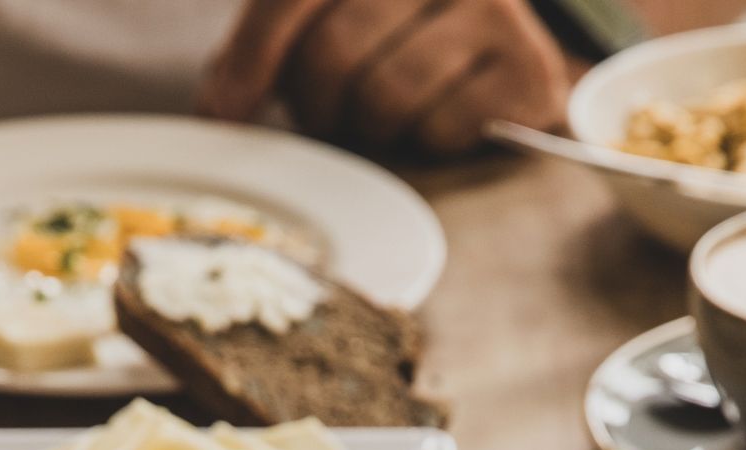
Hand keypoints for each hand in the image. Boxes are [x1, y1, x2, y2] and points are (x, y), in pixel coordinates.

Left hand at [199, 0, 565, 156]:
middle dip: (318, 104)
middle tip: (330, 115)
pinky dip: (429, 140)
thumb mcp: (340, 18)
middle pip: (335, 50)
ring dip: (373, 126)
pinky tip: (444, 115)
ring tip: (388, 113)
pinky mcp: (525, 65)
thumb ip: (277, 40)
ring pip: (386, 94)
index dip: (252, 56)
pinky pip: (440, 125)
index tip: (223, 112)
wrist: (512, 56)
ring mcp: (491, 8)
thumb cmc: (408, 37)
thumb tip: (220, 103)